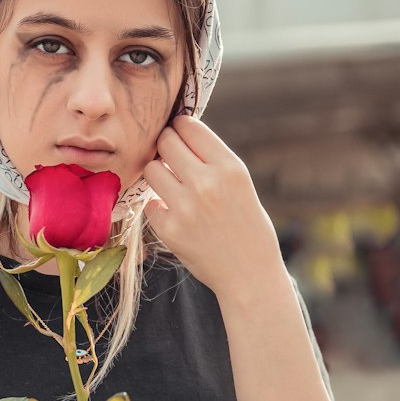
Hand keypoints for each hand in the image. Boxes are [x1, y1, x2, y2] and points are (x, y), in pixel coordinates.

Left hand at [142, 115, 281, 295]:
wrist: (250, 274)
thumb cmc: (247, 225)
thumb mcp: (240, 183)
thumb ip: (211, 158)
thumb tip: (176, 131)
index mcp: (229, 167)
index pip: (188, 126)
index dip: (180, 128)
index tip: (180, 136)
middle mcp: (207, 183)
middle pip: (165, 142)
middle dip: (165, 148)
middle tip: (172, 160)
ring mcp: (186, 207)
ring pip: (151, 170)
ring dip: (158, 175)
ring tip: (172, 187)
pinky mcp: (170, 230)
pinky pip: (149, 204)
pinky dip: (159, 208)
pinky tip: (176, 216)